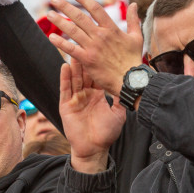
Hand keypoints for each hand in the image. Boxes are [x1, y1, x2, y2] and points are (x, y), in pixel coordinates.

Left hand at [46, 0, 143, 96]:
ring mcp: (93, 47)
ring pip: (73, 31)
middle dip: (66, 7)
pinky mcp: (87, 59)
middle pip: (80, 17)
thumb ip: (133, 20)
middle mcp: (100, 35)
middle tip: (54, 0)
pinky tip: (51, 37)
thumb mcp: (136, 37)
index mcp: (112, 29)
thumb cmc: (133, 60)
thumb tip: (133, 4)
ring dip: (59, 21)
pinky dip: (60, 43)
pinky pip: (71, 49)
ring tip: (49, 14)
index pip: (96, 9)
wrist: (131, 80)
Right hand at [60, 59, 125, 173]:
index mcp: (98, 95)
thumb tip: (129, 85)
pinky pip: (65, 89)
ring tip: (74, 48)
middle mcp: (86, 95)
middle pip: (85, 73)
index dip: (99, 64)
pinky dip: (65, 77)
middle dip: (86, 59)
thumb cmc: (106, 133)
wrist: (94, 149)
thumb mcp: (118, 113)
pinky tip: (64, 66)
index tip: (102, 50)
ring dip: (74, 64)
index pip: (98, 76)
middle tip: (87, 43)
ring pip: (74, 78)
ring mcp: (75, 99)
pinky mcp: (66, 105)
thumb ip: (120, 98)